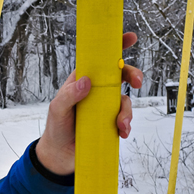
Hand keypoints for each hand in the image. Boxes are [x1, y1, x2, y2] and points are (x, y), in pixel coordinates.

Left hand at [35, 32, 143, 175]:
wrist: (60, 155)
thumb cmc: (56, 128)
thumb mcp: (57, 110)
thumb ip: (69, 95)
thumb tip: (86, 81)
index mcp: (81, 81)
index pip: (98, 60)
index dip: (114, 47)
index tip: (130, 38)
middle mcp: (95, 91)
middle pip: (119, 76)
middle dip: (132, 75)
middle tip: (136, 83)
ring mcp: (104, 106)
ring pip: (124, 100)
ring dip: (127, 111)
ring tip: (120, 126)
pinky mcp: (109, 122)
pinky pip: (124, 119)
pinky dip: (126, 125)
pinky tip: (121, 133)